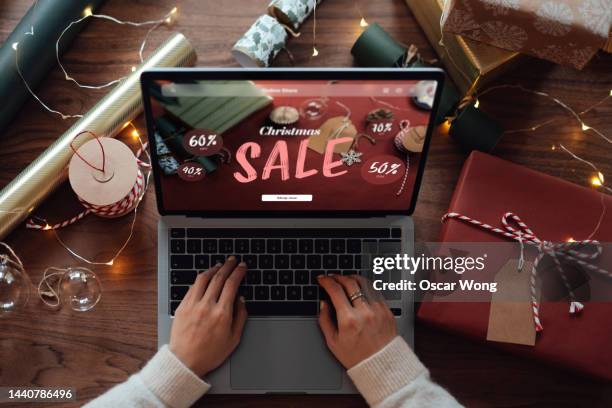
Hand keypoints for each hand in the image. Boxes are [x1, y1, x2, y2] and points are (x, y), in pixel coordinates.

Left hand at [170, 257, 247, 376]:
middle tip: (232, 260)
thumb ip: (240, 317)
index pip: (232, 285)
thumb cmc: (209, 354)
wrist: (184, 362)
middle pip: (219, 278)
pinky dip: (200, 279)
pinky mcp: (182, 306)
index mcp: (222, 313)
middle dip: (228, 266)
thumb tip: (241, 299)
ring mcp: (193, 305)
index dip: (238, 272)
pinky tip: (205, 277)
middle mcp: (207, 306)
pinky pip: (192, 287)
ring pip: (204, 279)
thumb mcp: (233, 339)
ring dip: (213, 269)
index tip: (242, 267)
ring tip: (219, 265)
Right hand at [317, 274, 396, 368]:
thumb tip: (323, 303)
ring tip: (346, 279)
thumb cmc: (357, 356)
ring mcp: (377, 310)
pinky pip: (375, 291)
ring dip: (352, 278)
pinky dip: (365, 286)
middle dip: (338, 276)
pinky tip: (359, 288)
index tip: (322, 279)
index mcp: (349, 320)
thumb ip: (324, 320)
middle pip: (349, 282)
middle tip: (332, 277)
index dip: (326, 281)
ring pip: (364, 283)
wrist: (382, 365)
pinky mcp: (387, 310)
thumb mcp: (333, 342)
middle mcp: (364, 312)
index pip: (335, 291)